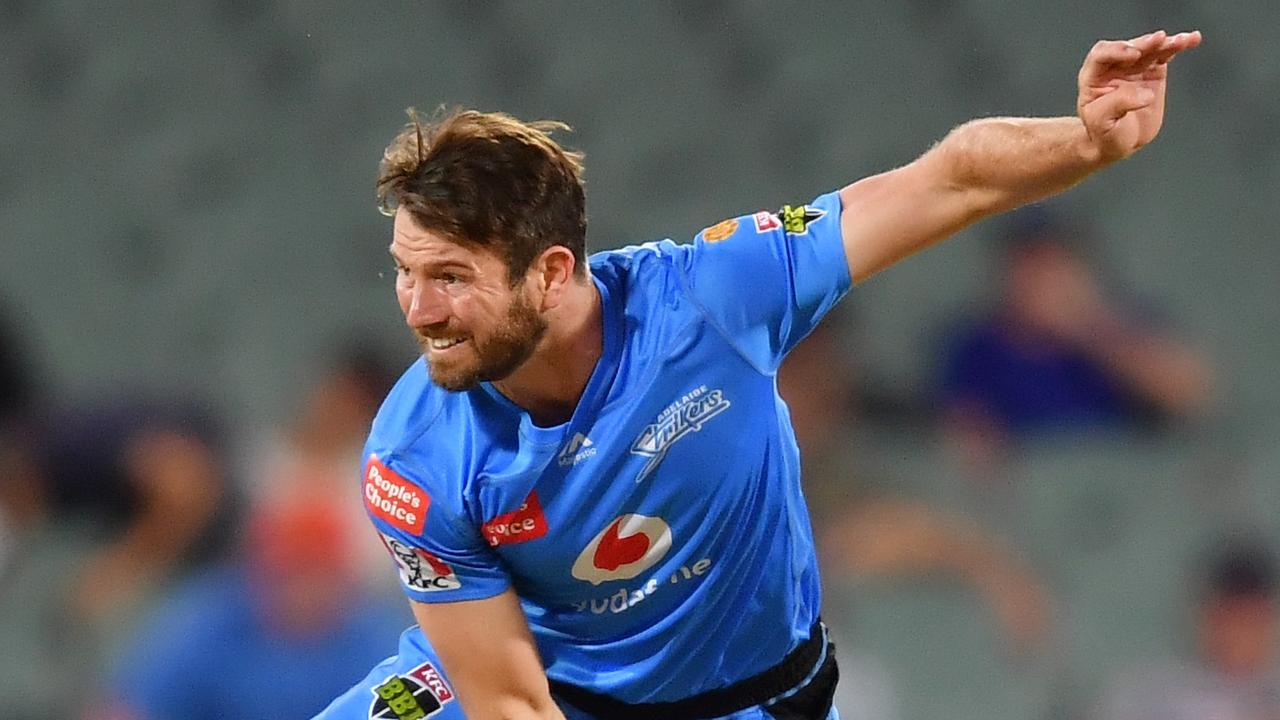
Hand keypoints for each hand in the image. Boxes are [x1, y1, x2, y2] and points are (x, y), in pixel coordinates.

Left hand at [1076, 30, 1201, 161]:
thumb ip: (1118, 104)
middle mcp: (1113, 67)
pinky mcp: (1153, 71)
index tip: (1134, 54)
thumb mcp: (1102, 123)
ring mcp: (1134, 67)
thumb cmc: (1104, 133)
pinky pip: (1165, 54)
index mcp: (1093, 77)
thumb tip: (1146, 93)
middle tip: (1160, 39)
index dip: (1116, 51)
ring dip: (1166, 42)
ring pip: (1150, 48)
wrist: (1120, 142)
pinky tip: (1192, 39)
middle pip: (1129, 47)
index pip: (1101, 55)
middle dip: (1144, 43)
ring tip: (1183, 40)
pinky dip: (1178, 46)